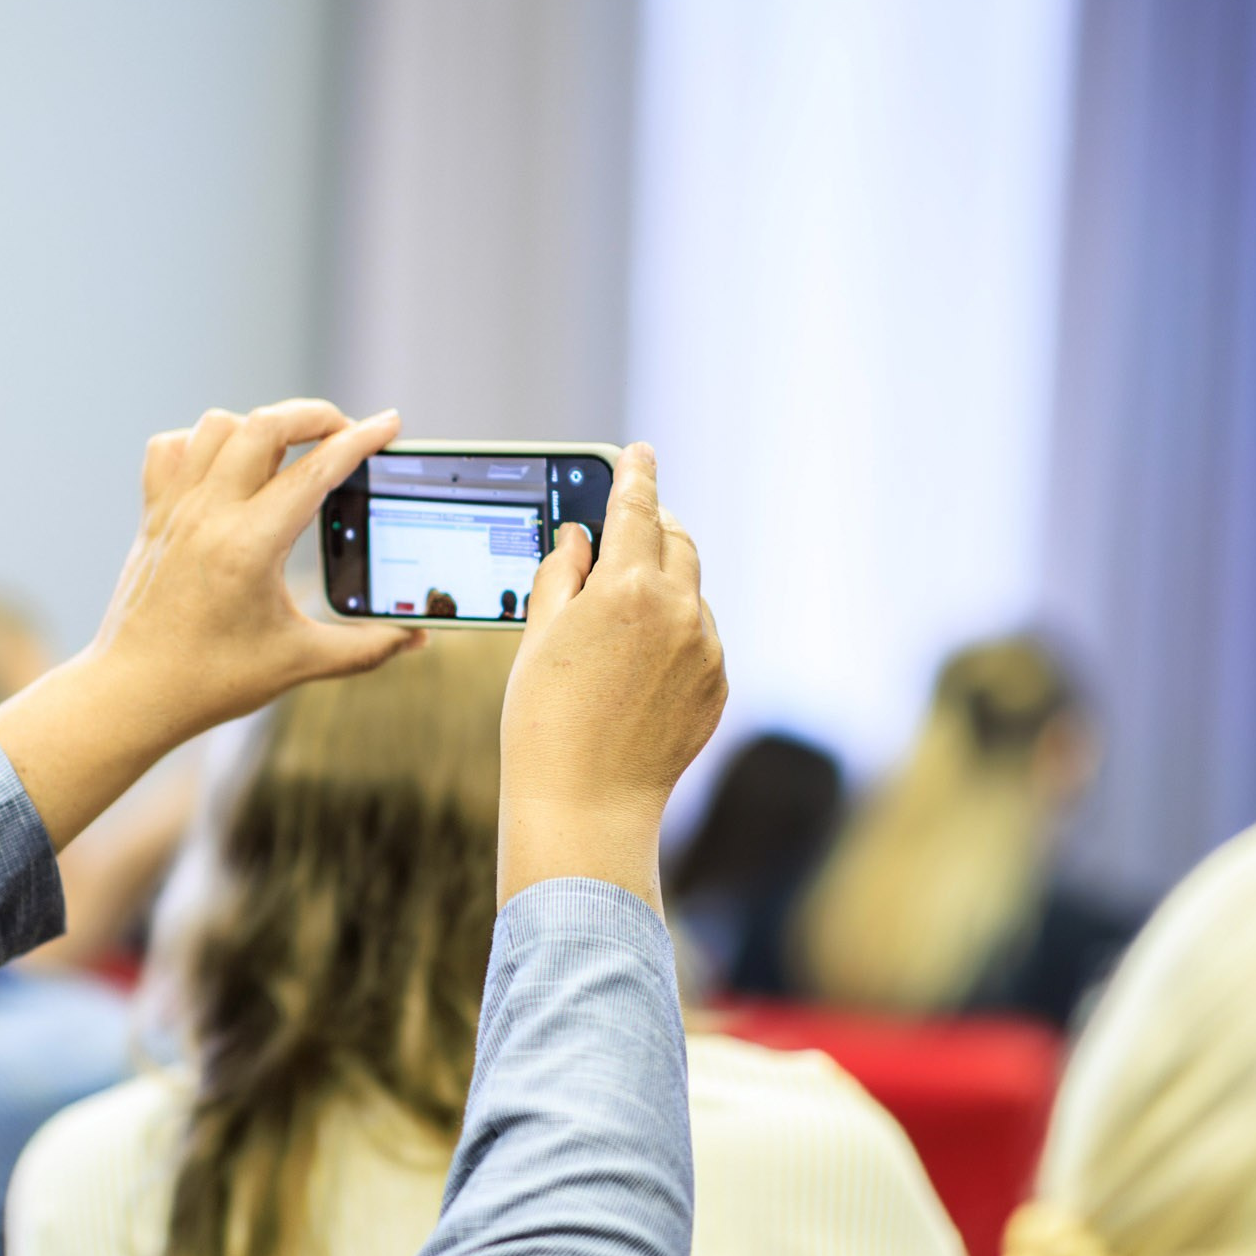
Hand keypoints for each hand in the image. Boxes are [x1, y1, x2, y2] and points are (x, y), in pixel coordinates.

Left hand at [0, 400, 420, 848]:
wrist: (133, 693)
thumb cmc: (213, 681)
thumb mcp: (300, 662)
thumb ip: (368, 647)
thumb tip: (418, 637)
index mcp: (249, 545)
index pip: (315, 470)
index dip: (361, 441)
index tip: (390, 425)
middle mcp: (208, 515)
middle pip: (265, 424)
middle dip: (315, 414)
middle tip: (346, 430)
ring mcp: (175, 509)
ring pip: (217, 425)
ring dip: (261, 425)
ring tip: (291, 449)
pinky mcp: (152, 516)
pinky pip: (172, 448)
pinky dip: (203, 443)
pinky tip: (228, 467)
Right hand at [498, 443, 725, 909]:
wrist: (586, 804)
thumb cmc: (544, 720)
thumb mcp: (538, 635)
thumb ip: (562, 572)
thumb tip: (580, 537)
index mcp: (629, 588)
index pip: (636, 508)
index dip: (635, 474)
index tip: (639, 452)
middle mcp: (679, 611)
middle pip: (676, 541)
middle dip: (652, 529)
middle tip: (623, 533)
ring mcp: (705, 649)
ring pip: (691, 591)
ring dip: (662, 586)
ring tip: (616, 624)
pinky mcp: (717, 684)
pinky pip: (699, 637)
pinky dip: (674, 632)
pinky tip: (635, 668)